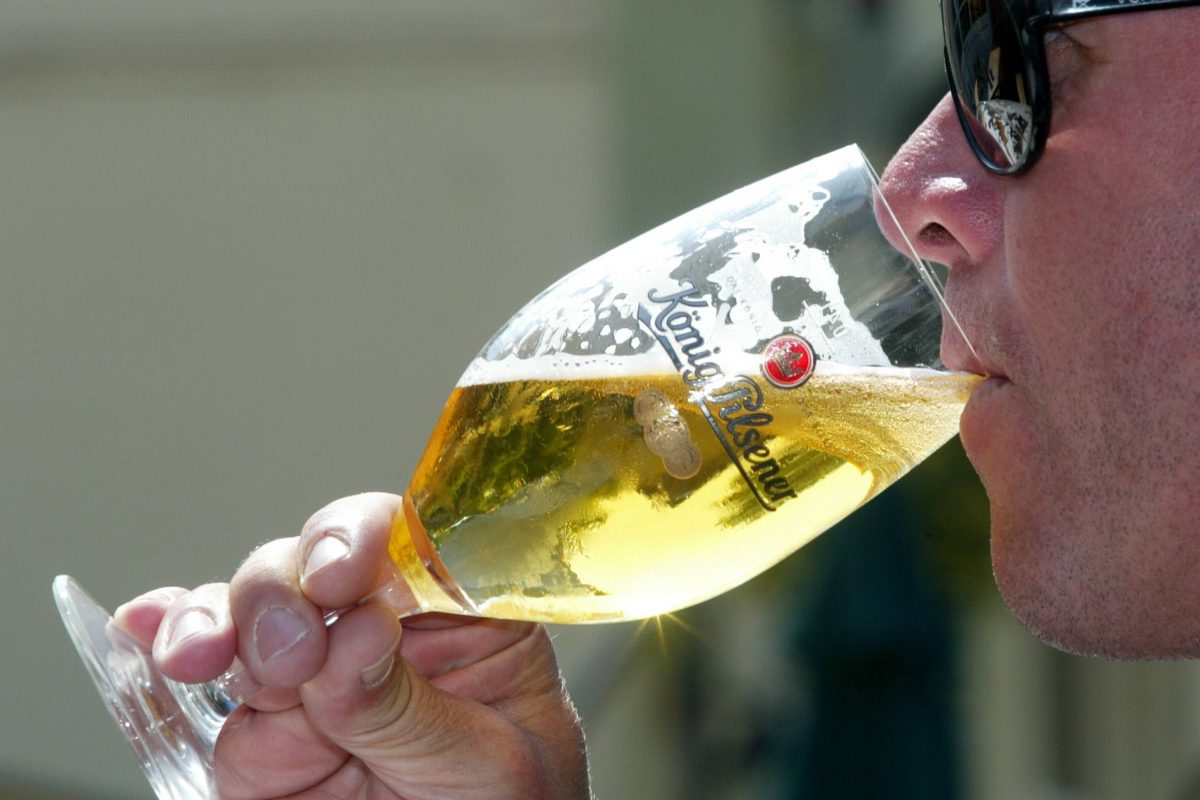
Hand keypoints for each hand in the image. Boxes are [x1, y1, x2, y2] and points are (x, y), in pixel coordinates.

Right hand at [114, 492, 590, 799]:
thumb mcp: (487, 760)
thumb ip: (412, 704)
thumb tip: (354, 630)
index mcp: (464, 619)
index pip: (411, 544)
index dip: (364, 539)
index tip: (341, 571)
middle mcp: (383, 630)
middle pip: (315, 564)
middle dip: (287, 591)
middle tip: (293, 648)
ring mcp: (316, 675)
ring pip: (252, 610)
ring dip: (225, 620)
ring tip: (211, 655)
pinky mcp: (263, 732)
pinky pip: (208, 675)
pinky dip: (167, 637)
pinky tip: (146, 628)